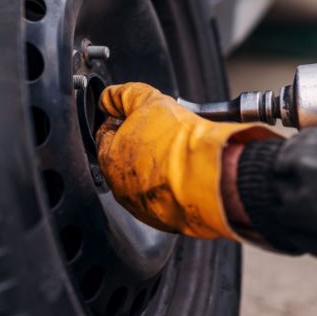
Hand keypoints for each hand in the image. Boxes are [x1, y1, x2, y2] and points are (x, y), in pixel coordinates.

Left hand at [96, 83, 280, 239]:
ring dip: (155, 166)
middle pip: (124, 159)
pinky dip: (170, 186)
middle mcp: (120, 187)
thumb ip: (123, 95)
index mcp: (110, 158)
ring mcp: (142, 206)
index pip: (105, 135)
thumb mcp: (147, 100)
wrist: (211, 175)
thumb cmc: (179, 142)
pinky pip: (163, 198)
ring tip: (175, 152)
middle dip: (139, 143)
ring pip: (143, 180)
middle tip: (160, 132)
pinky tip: (183, 172)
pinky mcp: (164, 220)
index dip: (120, 119)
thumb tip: (109, 97)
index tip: (134, 115)